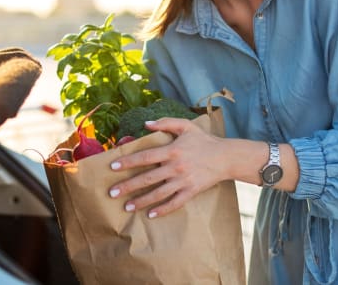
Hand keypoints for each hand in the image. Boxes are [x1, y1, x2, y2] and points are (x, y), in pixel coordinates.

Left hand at [108, 117, 226, 217]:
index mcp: (172, 150)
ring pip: (158, 194)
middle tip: (111, 193)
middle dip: (128, 186)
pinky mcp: (191, 192)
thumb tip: (146, 124)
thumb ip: (165, 123)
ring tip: (126, 207)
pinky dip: (162, 210)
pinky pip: (174, 203)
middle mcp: (175, 167)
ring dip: (141, 201)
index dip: (128, 161)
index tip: (112, 166)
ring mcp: (183, 181)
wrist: (226, 157)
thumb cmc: (204, 140)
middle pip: (147, 178)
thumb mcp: (186, 126)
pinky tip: (150, 214)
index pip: (145, 157)